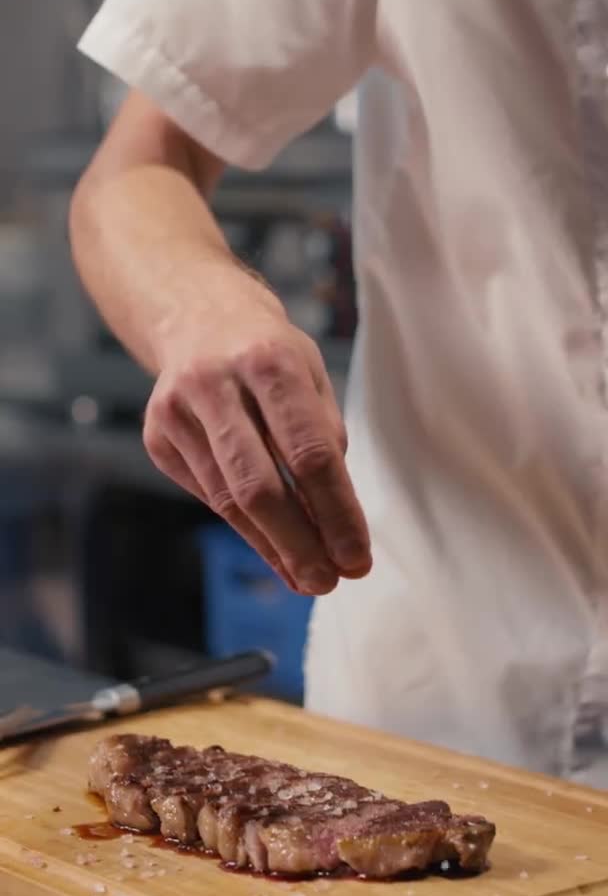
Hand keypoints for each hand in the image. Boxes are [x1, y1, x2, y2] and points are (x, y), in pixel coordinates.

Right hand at [143, 275, 371, 593]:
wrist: (196, 315)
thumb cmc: (268, 352)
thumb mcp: (312, 374)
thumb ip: (325, 438)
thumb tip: (336, 524)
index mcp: (268, 360)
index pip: (310, 454)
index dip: (336, 513)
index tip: (357, 557)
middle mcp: (215, 383)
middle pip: (261, 487)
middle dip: (300, 544)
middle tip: (330, 580)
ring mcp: (177, 412)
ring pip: (230, 501)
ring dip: (274, 548)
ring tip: (308, 577)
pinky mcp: (158, 438)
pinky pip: (210, 496)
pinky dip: (247, 529)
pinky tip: (275, 549)